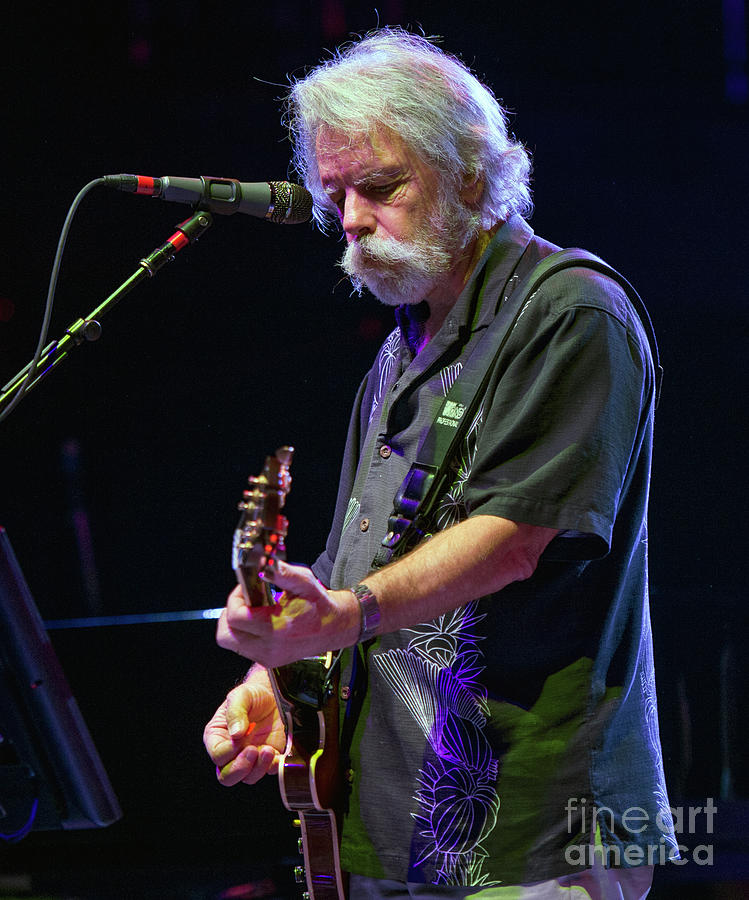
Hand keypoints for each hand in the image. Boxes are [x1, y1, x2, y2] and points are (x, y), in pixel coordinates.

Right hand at [203, 670, 285, 785]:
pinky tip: (277, 756)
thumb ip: (235, 712)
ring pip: (248, 777)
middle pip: (227, 776)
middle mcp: (231, 752)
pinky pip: (269, 772)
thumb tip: (236, 734)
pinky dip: (273, 768)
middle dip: (240, 768)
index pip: (217, 754)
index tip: (239, 739)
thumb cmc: (252, 696)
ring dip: (258, 768)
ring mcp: (250, 757)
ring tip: (268, 749)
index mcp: (217, 737)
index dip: (227, 751)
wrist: (273, 695)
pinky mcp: (268, 759)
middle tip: (253, 750)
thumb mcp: (241, 696)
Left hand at [216, 561, 359, 666]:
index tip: (246, 589)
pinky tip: (260, 621)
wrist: (335, 627)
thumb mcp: (304, 582)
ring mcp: (268, 657)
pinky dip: (244, 633)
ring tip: (253, 611)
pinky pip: (243, 648)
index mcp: (277, 628)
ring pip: (232, 642)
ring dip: (236, 624)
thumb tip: (262, 565)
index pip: (236, 618)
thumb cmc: (319, 603)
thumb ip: (281, 572)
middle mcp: (270, 647)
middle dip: (230, 613)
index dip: (235, 599)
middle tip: (245, 601)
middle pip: (226, 635)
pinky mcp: (268, 661)